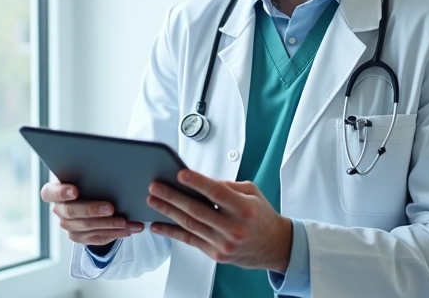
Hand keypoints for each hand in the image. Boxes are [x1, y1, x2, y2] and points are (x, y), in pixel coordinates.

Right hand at [41, 180, 143, 245]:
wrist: (89, 196)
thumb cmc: (87, 181)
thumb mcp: (85, 174)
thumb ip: (89, 172)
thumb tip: (110, 167)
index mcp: (54, 190)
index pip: (50, 193)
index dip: (61, 192)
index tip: (75, 190)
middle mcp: (59, 209)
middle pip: (72, 212)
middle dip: (93, 210)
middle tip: (111, 208)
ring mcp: (68, 225)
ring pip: (87, 228)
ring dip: (109, 225)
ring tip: (126, 222)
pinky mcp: (80, 237)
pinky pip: (97, 238)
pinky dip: (115, 233)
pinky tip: (129, 229)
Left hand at [146, 169, 292, 272]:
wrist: (275, 246)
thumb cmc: (262, 217)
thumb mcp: (252, 193)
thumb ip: (228, 186)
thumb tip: (201, 181)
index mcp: (244, 209)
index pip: (217, 193)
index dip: (197, 182)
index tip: (180, 174)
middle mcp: (233, 227)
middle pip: (197, 210)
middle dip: (172, 197)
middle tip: (156, 187)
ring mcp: (223, 243)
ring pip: (190, 225)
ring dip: (168, 212)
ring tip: (153, 201)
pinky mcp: (216, 254)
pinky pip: (189, 241)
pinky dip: (171, 232)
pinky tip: (159, 225)